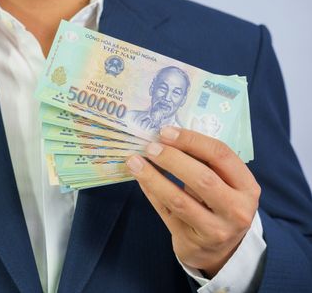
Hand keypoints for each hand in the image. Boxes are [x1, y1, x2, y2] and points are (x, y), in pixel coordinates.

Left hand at [126, 126, 260, 277]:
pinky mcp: (192, 242)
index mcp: (247, 187)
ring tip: (135, 162)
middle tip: (150, 147)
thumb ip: (204, 163)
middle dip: (172, 159)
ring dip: (153, 177)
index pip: (221, 155)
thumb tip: (166, 137)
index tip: (166, 132)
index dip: (191, 140)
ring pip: (179, 200)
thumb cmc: (219, 204)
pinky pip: (165, 213)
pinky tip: (139, 179)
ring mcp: (215, 230)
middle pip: (202, 178)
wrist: (220, 250)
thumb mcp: (225, 184)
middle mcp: (236, 210)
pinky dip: (150, 193)